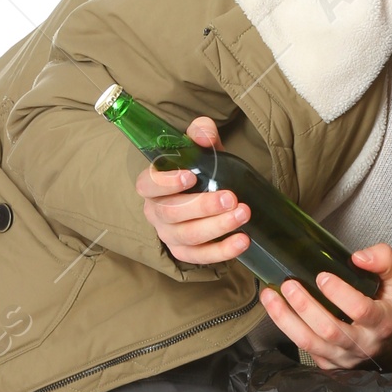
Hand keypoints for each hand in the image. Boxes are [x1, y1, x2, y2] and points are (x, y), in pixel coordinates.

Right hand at [135, 117, 248, 264]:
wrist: (210, 197)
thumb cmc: (201, 172)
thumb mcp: (201, 150)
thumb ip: (201, 134)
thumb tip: (205, 135)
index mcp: (152, 186)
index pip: (147, 185)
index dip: (165, 183)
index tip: (190, 176)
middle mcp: (156, 213)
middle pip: (172, 212)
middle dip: (203, 206)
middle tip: (231, 198)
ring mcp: (170, 236)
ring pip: (189, 236)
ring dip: (218, 226)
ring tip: (243, 215)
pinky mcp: (186, 253)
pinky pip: (202, 257)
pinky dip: (223, 251)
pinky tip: (243, 240)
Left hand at [259, 242, 391, 369]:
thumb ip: (385, 260)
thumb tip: (358, 257)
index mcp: (383, 322)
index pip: (361, 311)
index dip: (340, 294)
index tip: (323, 276)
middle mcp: (363, 344)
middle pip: (330, 330)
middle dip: (306, 307)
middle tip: (289, 284)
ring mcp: (344, 357)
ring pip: (310, 343)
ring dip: (286, 319)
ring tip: (270, 296)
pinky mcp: (330, 363)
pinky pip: (305, 349)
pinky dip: (286, 328)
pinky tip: (275, 309)